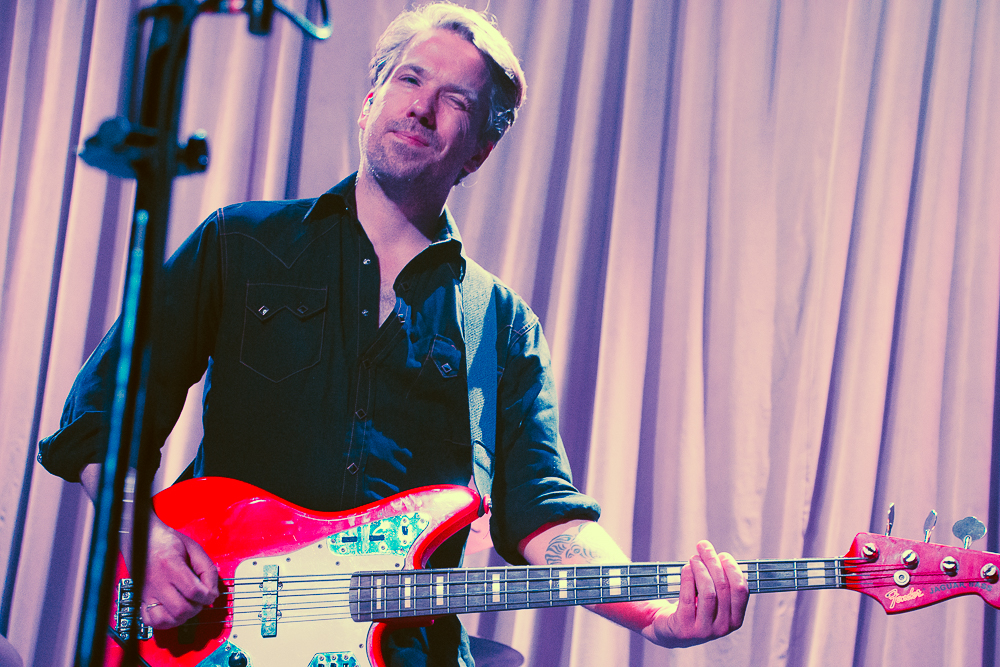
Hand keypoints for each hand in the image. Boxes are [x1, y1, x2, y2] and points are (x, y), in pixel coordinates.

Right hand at [140, 514, 218, 628]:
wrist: (144, 538)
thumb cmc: (168, 541)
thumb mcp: (194, 548)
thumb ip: (207, 569)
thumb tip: (213, 591)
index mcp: (171, 565)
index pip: (193, 591)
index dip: (208, 596)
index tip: (212, 594)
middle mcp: (157, 582)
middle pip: (181, 610)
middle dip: (197, 608)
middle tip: (200, 600)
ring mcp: (148, 593)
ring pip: (166, 620)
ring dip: (182, 618)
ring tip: (188, 606)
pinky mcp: (142, 599)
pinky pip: (151, 622)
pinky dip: (165, 622)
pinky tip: (173, 613)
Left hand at [643, 541, 747, 647]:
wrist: (671, 632)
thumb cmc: (695, 609)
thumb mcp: (714, 600)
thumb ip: (721, 583)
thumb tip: (719, 556)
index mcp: (735, 620)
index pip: (741, 590)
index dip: (733, 568)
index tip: (722, 555)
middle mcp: (722, 628)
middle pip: (723, 587)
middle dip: (714, 562)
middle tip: (704, 547)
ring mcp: (704, 630)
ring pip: (708, 592)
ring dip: (700, 568)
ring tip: (694, 558)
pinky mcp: (685, 627)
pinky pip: (688, 597)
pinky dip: (688, 577)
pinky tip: (686, 568)